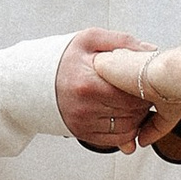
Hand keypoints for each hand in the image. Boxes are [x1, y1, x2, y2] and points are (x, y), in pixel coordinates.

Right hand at [57, 29, 158, 152]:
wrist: (30, 80)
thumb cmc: (60, 59)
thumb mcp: (89, 39)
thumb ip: (121, 41)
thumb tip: (150, 50)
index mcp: (89, 81)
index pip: (132, 91)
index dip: (147, 86)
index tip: (150, 78)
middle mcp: (86, 106)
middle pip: (132, 111)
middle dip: (145, 102)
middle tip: (148, 90)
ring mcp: (83, 122)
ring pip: (127, 128)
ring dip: (139, 118)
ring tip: (136, 102)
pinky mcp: (81, 133)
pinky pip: (115, 140)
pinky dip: (127, 132)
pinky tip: (127, 117)